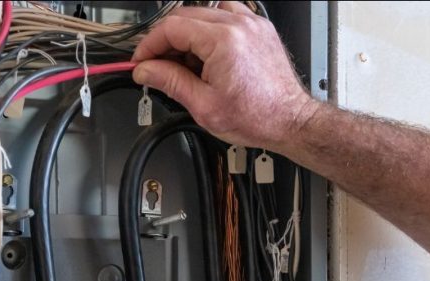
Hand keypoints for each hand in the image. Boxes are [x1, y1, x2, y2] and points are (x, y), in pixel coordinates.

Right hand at [132, 2, 317, 149]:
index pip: (172, 28)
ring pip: (204, 12)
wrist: (288, 120)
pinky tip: (206, 52)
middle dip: (165, 40)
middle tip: (156, 65)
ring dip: (187, 33)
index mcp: (223, 41)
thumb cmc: (256, 117)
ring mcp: (251, 23)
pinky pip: (226, 14)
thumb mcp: (203, 105)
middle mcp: (238, 25)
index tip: (141, 61)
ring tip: (183, 62)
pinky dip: (210, 29)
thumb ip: (170, 82)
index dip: (149, 44)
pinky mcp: (258, 28)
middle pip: (185, 16)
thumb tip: (145, 71)